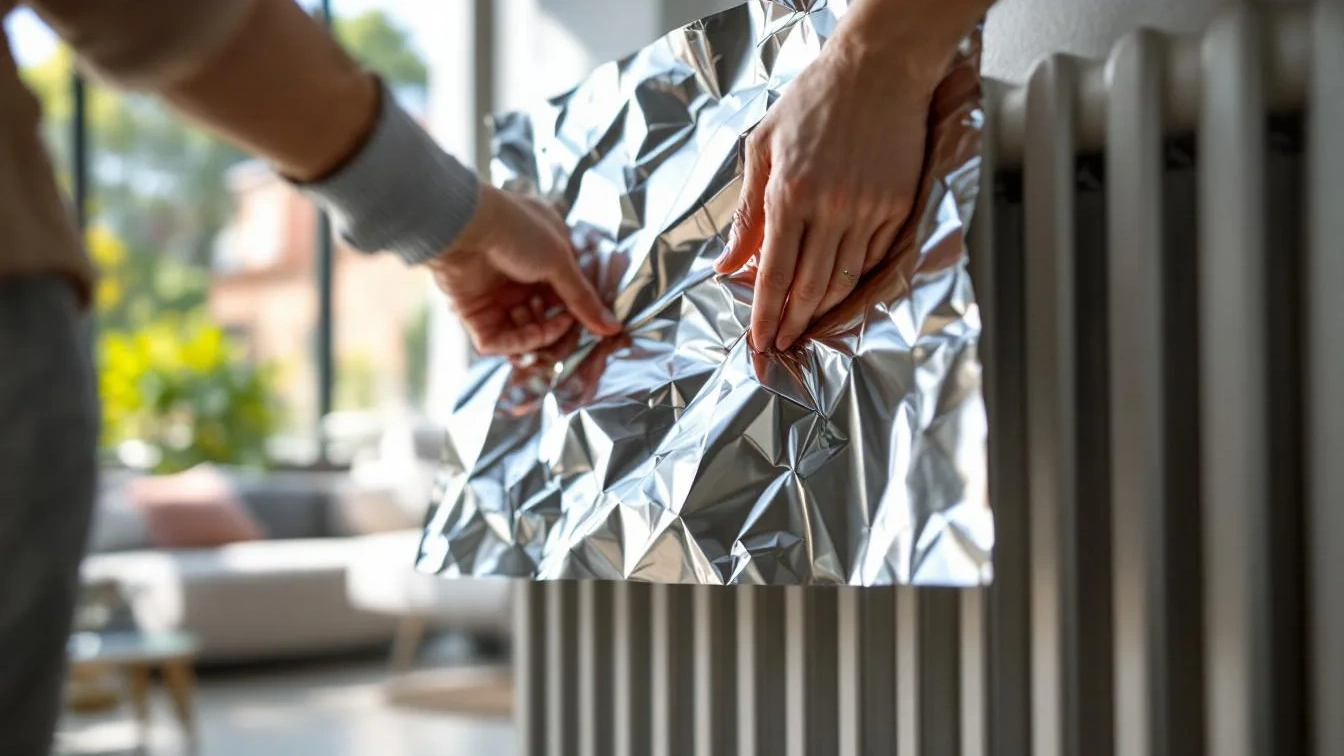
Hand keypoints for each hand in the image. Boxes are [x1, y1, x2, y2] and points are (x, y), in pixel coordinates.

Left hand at [428, 187, 621, 355]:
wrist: (465, 226)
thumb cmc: (515, 230)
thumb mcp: (560, 261)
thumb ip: (583, 299)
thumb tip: (612, 327)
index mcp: (541, 256)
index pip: (565, 294)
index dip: (579, 312)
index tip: (593, 325)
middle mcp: (519, 276)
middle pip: (545, 317)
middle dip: (559, 329)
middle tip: (570, 333)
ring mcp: (496, 295)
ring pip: (523, 332)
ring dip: (540, 336)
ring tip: (548, 332)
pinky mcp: (474, 313)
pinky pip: (498, 340)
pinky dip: (516, 344)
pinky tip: (530, 338)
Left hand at [713, 6, 964, 351]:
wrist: (877, 69)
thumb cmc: (813, 101)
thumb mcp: (762, 148)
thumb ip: (747, 213)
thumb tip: (727, 263)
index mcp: (789, 193)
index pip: (773, 272)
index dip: (765, 314)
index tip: (758, 340)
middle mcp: (830, 207)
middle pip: (808, 287)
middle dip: (791, 323)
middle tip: (780, 344)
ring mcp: (868, 208)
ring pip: (843, 280)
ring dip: (821, 312)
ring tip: (804, 327)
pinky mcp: (896, 206)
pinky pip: (871, 259)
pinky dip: (852, 282)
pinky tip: (836, 293)